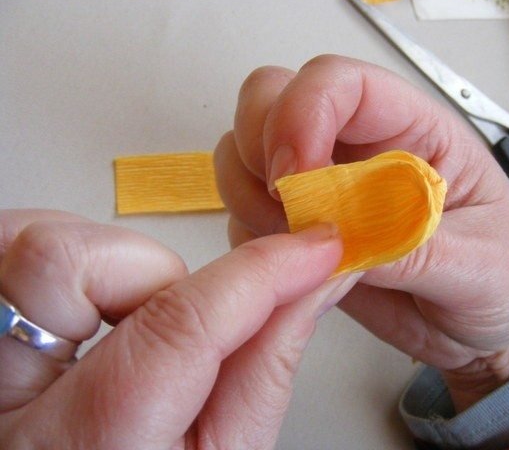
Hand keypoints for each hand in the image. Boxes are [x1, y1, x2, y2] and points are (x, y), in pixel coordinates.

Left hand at [0, 209, 351, 448]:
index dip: (258, 273)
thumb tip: (315, 283)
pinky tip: (83, 314)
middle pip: (60, 262)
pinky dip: (67, 264)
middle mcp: (7, 403)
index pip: (175, 330)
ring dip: (106, 265)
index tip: (312, 246)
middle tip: (172, 324)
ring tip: (121, 321)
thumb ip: (267, 365)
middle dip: (150, 272)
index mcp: (87, 449)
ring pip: (31, 243)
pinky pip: (13, 249)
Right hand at [214, 55, 508, 410]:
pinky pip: (246, 215)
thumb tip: (340, 240)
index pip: (340, 84)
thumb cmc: (508, 280)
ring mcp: (324, 190)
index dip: (303, 113)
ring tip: (297, 250)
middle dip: (261, 146)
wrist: (495, 331)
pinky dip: (251, 239)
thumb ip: (413, 249)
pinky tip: (295, 273)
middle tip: (287, 209)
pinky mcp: (303, 234)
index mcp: (413, 132)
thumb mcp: (480, 264)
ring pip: (245, 153)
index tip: (296, 177)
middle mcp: (358, 150)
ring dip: (251, 197)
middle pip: (271, 98)